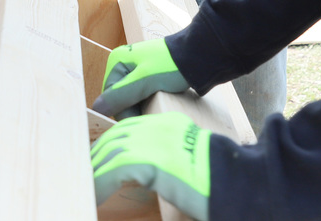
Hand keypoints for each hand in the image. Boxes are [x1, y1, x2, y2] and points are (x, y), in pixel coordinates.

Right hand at [92, 38, 187, 118]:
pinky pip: (141, 94)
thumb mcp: (145, 82)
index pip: (110, 96)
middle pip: (120, 97)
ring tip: (154, 112)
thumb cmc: (171, 67)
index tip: (139, 121)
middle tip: (149, 118)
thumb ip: (121, 95)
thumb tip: (96, 109)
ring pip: (131, 98)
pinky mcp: (148, 75)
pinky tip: (157, 105)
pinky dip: (147, 102)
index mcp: (117, 60)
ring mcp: (136, 69)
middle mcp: (123, 63)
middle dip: (132, 110)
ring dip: (140, 108)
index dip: (123, 111)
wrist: (198, 56)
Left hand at [92, 112, 210, 220]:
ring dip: (96, 171)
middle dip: (99, 154)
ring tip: (87, 186)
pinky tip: (95, 196)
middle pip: (117, 136)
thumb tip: (157, 170)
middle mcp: (158, 127)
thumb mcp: (192, 157)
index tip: (101, 157)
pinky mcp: (149, 161)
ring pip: (112, 152)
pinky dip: (101, 184)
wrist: (233, 177)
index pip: (130, 127)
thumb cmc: (219, 175)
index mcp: (169, 124)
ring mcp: (153, 141)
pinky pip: (113, 171)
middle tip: (88, 171)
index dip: (112, 143)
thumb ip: (172, 155)